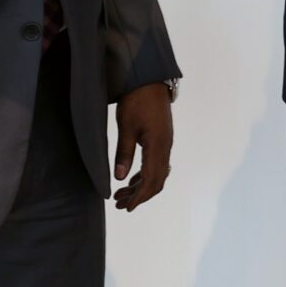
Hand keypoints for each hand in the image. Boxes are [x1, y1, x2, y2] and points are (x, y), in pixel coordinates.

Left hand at [112, 82, 173, 209]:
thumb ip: (124, 153)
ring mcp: (165, 143)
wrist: (149, 79)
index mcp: (158, 146)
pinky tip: (132, 177)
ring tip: (122, 194)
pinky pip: (157, 163)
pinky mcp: (161, 138)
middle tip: (120, 204)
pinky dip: (145, 175)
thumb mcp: (126, 127)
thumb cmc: (137, 100)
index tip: (126, 207)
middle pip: (157, 181)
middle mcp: (165, 147)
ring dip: (141, 186)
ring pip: (157, 173)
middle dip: (139, 195)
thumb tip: (120, 178)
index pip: (150, 180)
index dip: (138, 197)